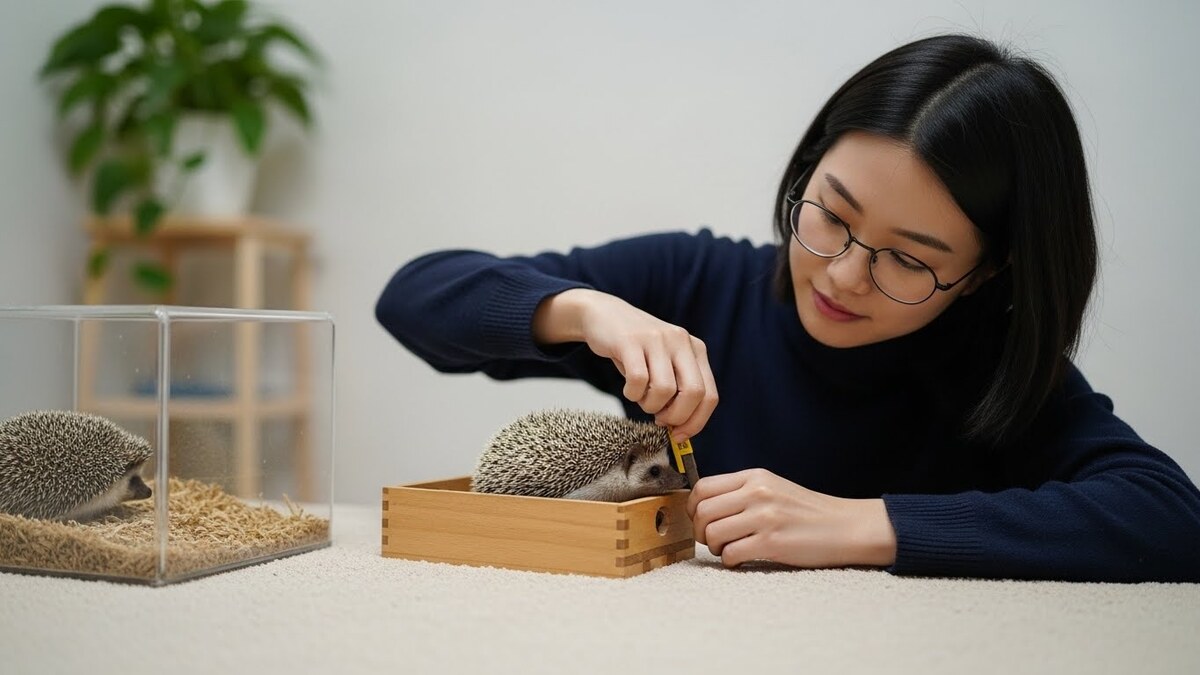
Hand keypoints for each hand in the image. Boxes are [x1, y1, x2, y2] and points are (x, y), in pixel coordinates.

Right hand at [533, 289, 717, 440]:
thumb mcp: (666, 362)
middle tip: (659, 418)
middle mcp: (681, 341)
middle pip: (693, 394)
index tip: (680, 435)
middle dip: (675, 416)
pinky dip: (632, 393)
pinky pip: (638, 380)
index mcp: (696, 349)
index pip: (709, 395)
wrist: (605, 314)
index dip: (696, 422)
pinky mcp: (631, 341)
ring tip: (641, 397)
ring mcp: (657, 339)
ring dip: (650, 405)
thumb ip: (679, 389)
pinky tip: (629, 389)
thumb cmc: (636, 348)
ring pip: (664, 390)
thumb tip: (681, 429)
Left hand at [685, 468, 897, 568]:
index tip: (699, 520)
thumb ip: (742, 491)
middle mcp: (757, 492)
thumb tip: (704, 505)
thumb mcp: (773, 487)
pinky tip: (741, 559)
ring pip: (713, 533)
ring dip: (714, 547)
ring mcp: (764, 516)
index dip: (692, 507)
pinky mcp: (772, 542)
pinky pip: (731, 554)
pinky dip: (730, 561)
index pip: (703, 487)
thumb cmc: (807, 512)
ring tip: (728, 550)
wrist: (845, 527)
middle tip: (713, 540)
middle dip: (700, 530)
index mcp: (754, 477)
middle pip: (703, 511)